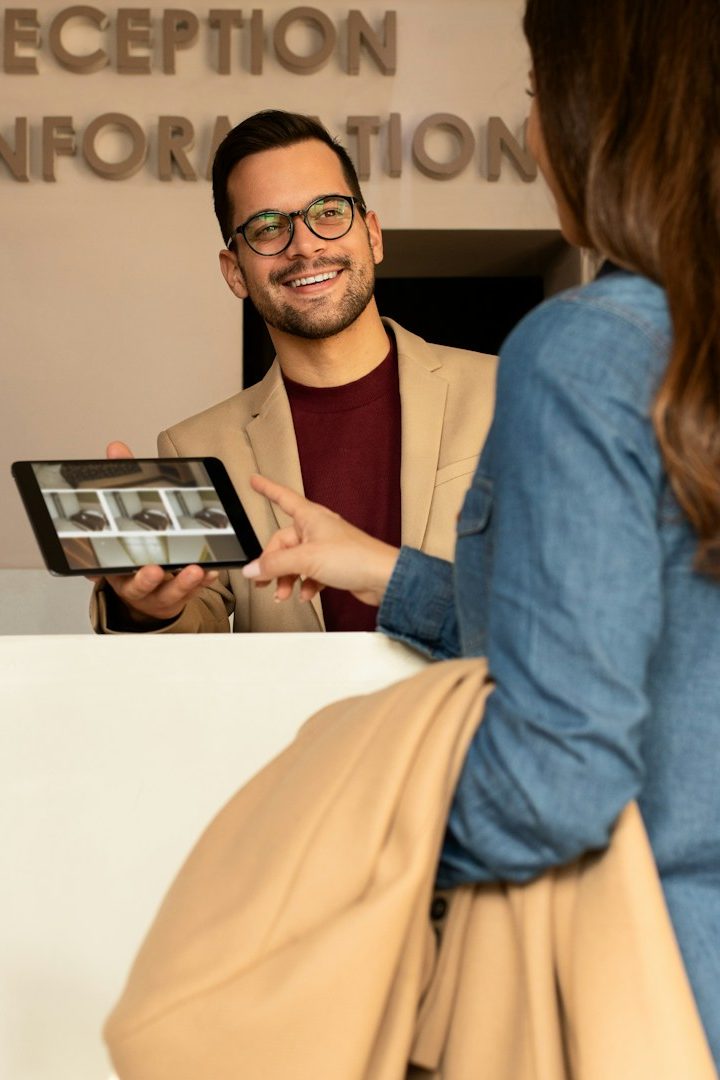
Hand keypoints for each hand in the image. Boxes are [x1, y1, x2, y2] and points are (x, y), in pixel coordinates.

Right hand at [89, 440, 218, 624]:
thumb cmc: (135, 548)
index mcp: (114, 566)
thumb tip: (116, 448)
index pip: (107, 568)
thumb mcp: (125, 517)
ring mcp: (159, 592)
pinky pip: (193, 591)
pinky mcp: (181, 594)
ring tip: (195, 569)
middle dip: (147, 579)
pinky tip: (212, 571)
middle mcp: (135, 583)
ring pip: (169, 592)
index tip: (118, 569)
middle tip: (155, 570)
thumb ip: (121, 483)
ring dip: (182, 582)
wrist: (148, 587)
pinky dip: (203, 581)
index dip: (106, 572)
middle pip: (138, 585)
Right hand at [242, 475, 398, 607]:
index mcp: (310, 517)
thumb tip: (252, 568)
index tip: (254, 480)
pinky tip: (306, 594)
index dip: (267, 488)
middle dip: (273, 564)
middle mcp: (316, 529)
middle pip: (283, 543)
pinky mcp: (334, 565)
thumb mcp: (306, 559)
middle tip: (263, 581)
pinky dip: (305, 585)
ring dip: (288, 579)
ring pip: (295, 562)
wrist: (383, 578)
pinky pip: (310, 574)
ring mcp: (325, 548)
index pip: (282, 497)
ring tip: (284, 594)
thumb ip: (275, 564)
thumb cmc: (355, 557)